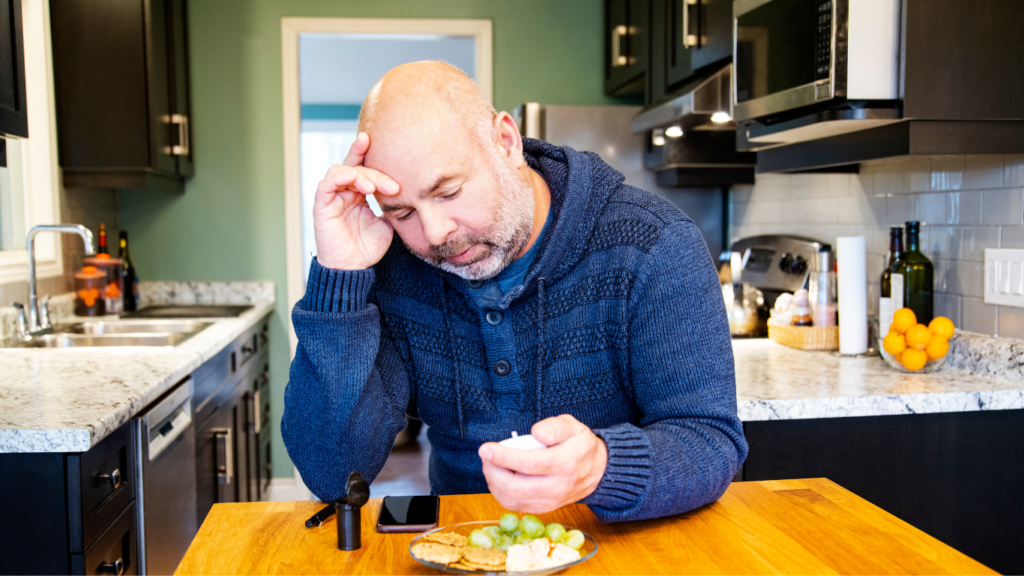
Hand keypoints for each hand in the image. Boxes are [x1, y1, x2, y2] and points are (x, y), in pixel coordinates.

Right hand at [312, 132, 399, 269]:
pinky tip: (357, 182)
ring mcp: (331, 198)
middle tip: (392, 186)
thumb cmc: (367, 249)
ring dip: (360, 174)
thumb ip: (389, 205)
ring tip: (374, 188)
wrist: (353, 269)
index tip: (382, 143)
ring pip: (342, 170)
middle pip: (355, 167)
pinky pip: (327, 183)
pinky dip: (342, 177)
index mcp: (357, 195)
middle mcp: (343, 193)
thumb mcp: (386, 223)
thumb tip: (403, 191)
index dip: (367, 153)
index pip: (361, 168)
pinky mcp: (321, 205)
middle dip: (375, 170)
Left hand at [478, 415, 607, 513]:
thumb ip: (555, 426)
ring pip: (512, 500)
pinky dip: (501, 493)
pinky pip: (515, 506)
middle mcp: (557, 486)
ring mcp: (550, 501)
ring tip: (491, 465)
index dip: (503, 457)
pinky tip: (500, 477)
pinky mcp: (543, 508)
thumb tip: (536, 432)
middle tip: (486, 455)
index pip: (528, 464)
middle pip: (515, 487)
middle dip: (493, 471)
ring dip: (494, 482)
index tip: (486, 448)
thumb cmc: (580, 446)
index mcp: (565, 463)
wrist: (597, 472)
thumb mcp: (574, 426)